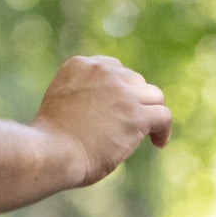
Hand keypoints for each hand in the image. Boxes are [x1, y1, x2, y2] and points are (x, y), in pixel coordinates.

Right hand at [31, 55, 171, 189]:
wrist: (53, 150)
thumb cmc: (51, 141)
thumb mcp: (62, 105)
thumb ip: (80, 99)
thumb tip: (100, 116)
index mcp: (80, 65)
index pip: (114, 68)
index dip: (122, 90)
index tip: (121, 109)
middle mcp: (103, 72)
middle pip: (136, 81)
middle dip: (137, 102)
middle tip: (133, 127)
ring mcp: (121, 92)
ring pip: (154, 95)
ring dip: (153, 114)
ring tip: (150, 136)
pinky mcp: (136, 114)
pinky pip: (164, 115)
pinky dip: (164, 130)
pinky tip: (158, 144)